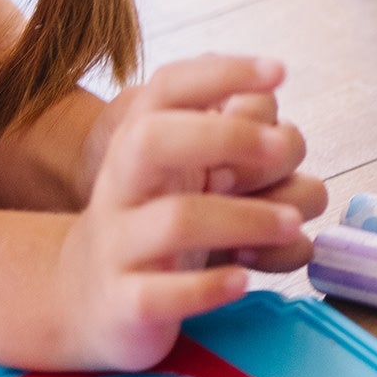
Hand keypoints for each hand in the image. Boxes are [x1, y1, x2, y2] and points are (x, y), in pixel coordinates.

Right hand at [54, 54, 325, 368]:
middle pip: (157, 138)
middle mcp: (121, 183)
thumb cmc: (159, 221)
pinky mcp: (125, 305)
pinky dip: (210, 287)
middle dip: (228, 136)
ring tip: (291, 224)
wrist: (85, 298)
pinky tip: (244, 280)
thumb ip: (233, 143)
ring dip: (246, 218)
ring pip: (176, 220)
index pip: (169, 86)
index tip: (279, 72)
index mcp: (138, 139)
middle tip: (281, 147)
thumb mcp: (188, 170)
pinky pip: (163, 295)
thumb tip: (280, 132)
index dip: (223, 71)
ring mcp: (118, 244)